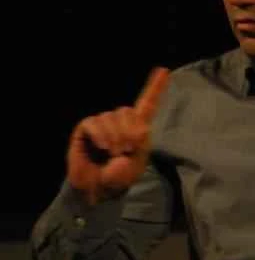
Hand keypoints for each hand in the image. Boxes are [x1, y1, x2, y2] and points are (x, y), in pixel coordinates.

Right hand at [66, 67, 169, 205]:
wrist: (98, 188)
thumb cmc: (119, 177)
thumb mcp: (137, 163)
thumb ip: (140, 144)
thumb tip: (137, 129)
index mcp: (138, 128)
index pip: (147, 104)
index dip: (155, 87)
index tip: (164, 70)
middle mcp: (120, 121)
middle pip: (128, 111)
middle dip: (130, 132)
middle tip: (127, 150)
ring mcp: (103, 123)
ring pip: (112, 117)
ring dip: (115, 136)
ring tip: (113, 153)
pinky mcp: (86, 128)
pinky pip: (94, 123)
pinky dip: (100, 135)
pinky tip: (102, 147)